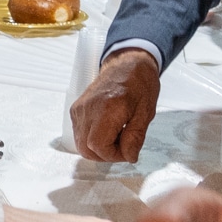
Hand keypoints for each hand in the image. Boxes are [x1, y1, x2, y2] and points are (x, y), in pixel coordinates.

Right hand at [71, 48, 160, 162]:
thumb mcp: (145, 113)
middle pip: (86, 149)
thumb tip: (128, 157)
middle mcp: (87, 109)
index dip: (113, 155)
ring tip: (116, 137)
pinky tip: (108, 131)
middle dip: (106, 154)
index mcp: (106, 109)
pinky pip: (79, 134)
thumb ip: (135, 138)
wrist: (127, 64)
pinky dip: (92, 139)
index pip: (98, 147)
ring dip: (98, 148)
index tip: (127, 151)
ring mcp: (79, 109)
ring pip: (81, 144)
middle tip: (123, 146)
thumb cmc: (139, 84)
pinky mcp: (76, 110)